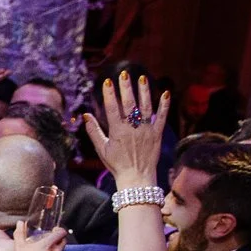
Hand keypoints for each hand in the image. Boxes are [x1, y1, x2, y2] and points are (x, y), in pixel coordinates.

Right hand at [81, 72, 169, 188]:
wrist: (136, 177)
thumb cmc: (117, 164)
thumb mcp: (102, 149)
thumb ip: (93, 131)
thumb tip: (86, 116)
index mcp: (117, 131)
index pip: (112, 108)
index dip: (110, 95)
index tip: (108, 82)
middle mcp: (133, 128)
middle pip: (129, 104)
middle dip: (126, 88)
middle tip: (124, 74)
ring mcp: (146, 130)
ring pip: (146, 107)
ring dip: (144, 91)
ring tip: (142, 78)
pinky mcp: (157, 134)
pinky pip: (161, 117)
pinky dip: (164, 106)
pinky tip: (165, 93)